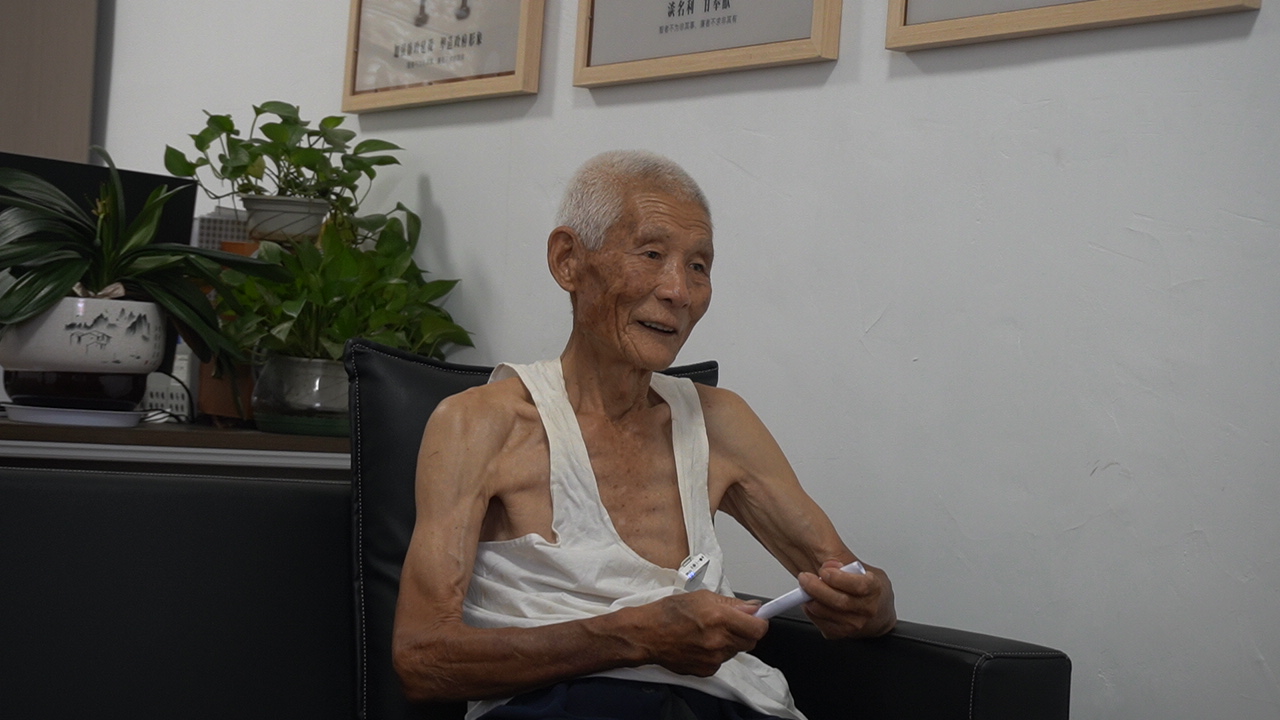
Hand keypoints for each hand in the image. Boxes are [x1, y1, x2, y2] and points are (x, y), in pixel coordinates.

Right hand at [635, 590, 767, 676]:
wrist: (646, 634)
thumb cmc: (668, 613)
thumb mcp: (702, 597)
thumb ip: (731, 603)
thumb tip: (753, 607)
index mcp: (719, 618)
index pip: (758, 628)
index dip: (760, 621)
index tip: (758, 617)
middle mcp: (718, 640)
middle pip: (751, 641)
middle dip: (745, 630)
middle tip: (731, 622)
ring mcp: (713, 658)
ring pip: (736, 650)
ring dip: (730, 641)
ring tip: (709, 631)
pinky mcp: (706, 670)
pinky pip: (722, 660)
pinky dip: (717, 652)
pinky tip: (701, 643)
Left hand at [797, 560, 896, 638]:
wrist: (877, 611)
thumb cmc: (867, 587)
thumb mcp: (861, 567)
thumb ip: (844, 560)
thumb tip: (829, 563)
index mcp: (875, 588)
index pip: (858, 585)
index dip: (837, 578)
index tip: (824, 570)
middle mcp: (867, 609)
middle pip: (839, 601)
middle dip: (816, 588)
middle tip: (805, 577)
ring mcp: (855, 624)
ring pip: (826, 613)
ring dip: (811, 599)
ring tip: (806, 588)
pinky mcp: (841, 633)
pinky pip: (820, 623)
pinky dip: (810, 611)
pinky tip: (811, 601)